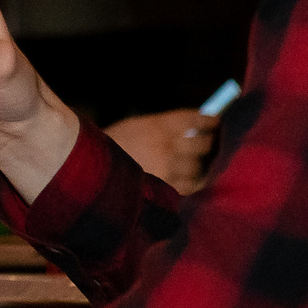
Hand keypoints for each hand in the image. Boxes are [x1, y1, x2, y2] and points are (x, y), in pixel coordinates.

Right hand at [102, 109, 216, 196]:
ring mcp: (168, 168)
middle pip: (203, 143)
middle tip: (208, 143)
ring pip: (197, 166)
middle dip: (208, 143)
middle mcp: (166, 145)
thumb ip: (165, 126)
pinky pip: (190, 185)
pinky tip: (184, 179)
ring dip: (197, 165)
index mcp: (158, 125)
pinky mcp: (166, 188)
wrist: (91, 170)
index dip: (209, 121)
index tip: (215, 122)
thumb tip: (196, 127)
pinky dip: (189, 182)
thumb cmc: (116, 145)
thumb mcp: (136, 125)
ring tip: (191, 164)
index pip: (195, 119)